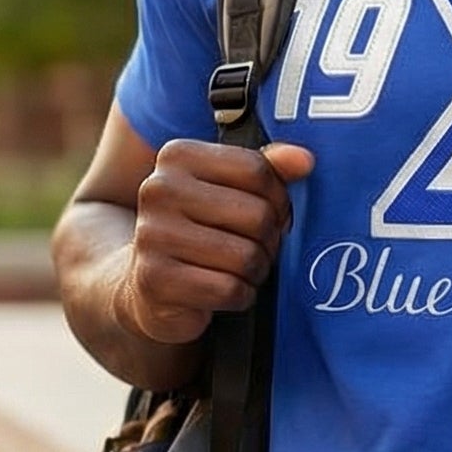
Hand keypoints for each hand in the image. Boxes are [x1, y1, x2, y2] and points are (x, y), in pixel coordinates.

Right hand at [114, 139, 313, 348]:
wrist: (147, 285)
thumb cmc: (201, 230)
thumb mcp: (230, 191)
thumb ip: (268, 170)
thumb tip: (304, 159)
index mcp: (177, 156)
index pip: (256, 170)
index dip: (278, 198)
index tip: (271, 213)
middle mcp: (159, 189)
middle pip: (257, 214)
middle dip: (269, 239)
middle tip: (254, 247)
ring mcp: (153, 235)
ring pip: (246, 256)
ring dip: (256, 270)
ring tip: (240, 269)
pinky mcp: (155, 279)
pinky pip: (229, 289)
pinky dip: (240, 296)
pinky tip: (226, 290)